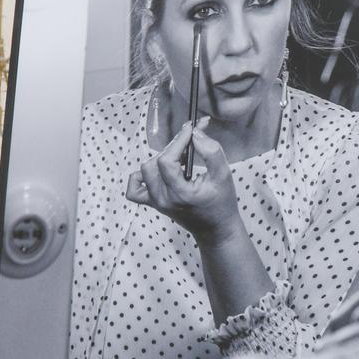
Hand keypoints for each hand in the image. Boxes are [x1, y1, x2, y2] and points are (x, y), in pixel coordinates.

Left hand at [126, 118, 239, 243]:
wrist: (215, 229)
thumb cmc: (222, 203)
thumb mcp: (224, 175)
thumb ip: (211, 151)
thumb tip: (195, 133)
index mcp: (180, 194)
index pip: (167, 160)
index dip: (177, 141)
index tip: (190, 129)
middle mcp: (164, 199)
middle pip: (154, 163)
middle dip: (172, 149)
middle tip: (189, 145)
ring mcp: (156, 202)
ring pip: (144, 171)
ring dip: (160, 160)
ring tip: (180, 161)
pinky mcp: (153, 203)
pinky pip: (134, 189)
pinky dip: (141, 177)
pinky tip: (157, 173)